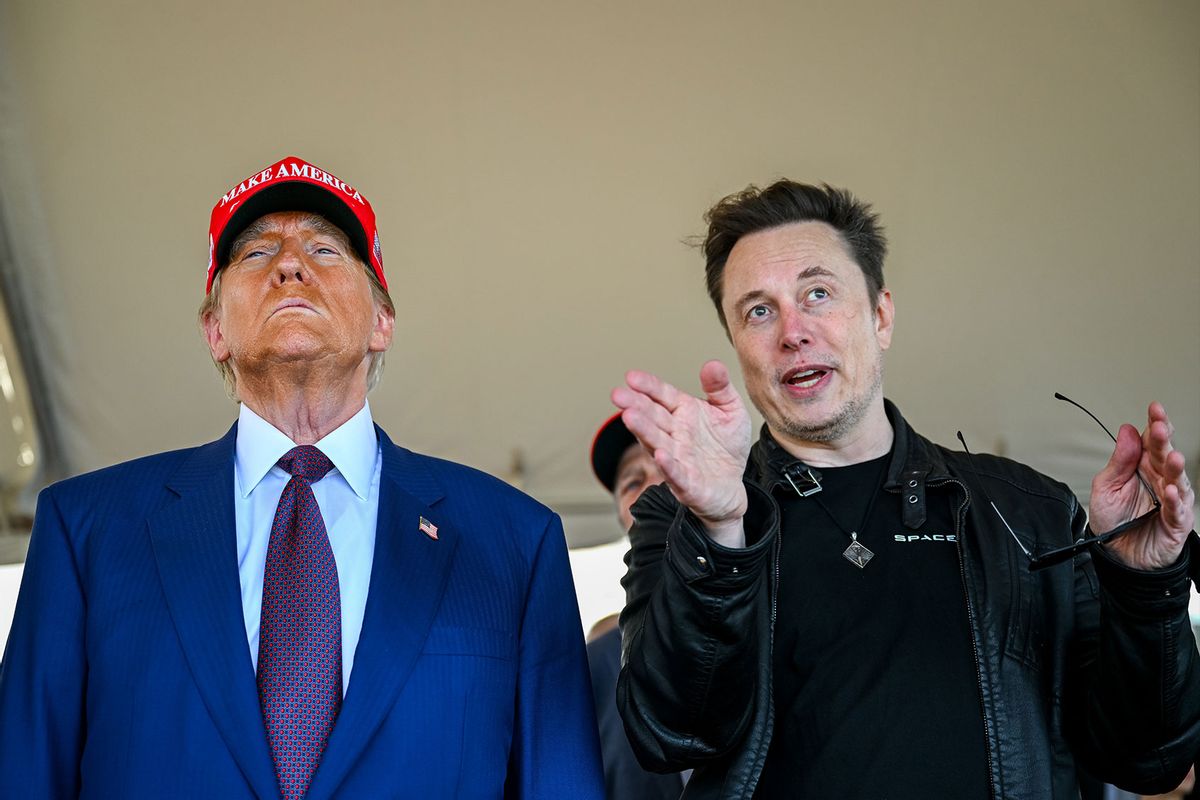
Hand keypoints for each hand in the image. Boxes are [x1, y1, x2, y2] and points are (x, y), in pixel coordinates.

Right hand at [612, 360, 750, 545]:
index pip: (661, 395)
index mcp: (683, 412)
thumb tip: (712, 365)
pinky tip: (660, 455)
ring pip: (657, 442)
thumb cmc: (726, 446)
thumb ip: (720, 388)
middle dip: (635, 405)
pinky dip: (668, 465)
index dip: (648, 386)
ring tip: (629, 417)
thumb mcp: (731, 410)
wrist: (731, 486)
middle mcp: (675, 434)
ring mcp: (678, 458)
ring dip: (643, 431)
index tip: (631, 377)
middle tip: (618, 394)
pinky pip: (675, 473)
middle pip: (652, 417)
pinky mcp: (686, 484)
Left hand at [1090, 402, 1194, 570]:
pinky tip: (1171, 490)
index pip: (1152, 441)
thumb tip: (1127, 431)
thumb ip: (1118, 460)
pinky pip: (1177, 510)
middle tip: (1160, 426)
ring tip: (1172, 456)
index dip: (1155, 424)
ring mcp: (1171, 500)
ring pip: (1177, 480)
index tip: (1154, 408)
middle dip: (1164, 440)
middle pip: (1165, 455)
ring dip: (1175, 467)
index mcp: (1143, 467)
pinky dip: (1175, 500)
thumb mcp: (1106, 486)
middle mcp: (1160, 480)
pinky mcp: (1176, 522)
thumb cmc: (1114, 521)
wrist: (1118, 555)